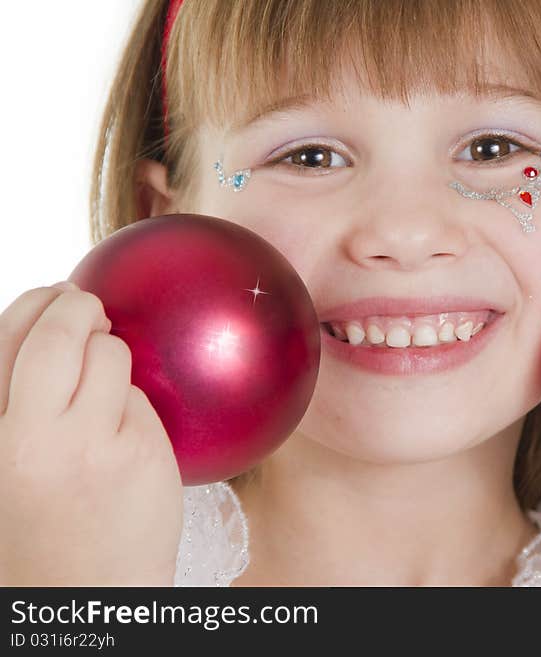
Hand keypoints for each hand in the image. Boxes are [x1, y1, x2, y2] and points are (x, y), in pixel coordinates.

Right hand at [0, 282, 182, 584]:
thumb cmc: (43, 530)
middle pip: (59, 336)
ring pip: (111, 357)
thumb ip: (19, 407)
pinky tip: (128, 435)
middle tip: (91, 304)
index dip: (34, 306)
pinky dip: (136, 405)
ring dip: (113, 356)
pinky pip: (143, 400)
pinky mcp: (141, 452)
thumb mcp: (7, 464)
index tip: (56, 294)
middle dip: (78, 306)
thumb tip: (56, 336)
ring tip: (107, 385)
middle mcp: (29, 437)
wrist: (84, 597)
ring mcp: (90, 444)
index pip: (3, 342)